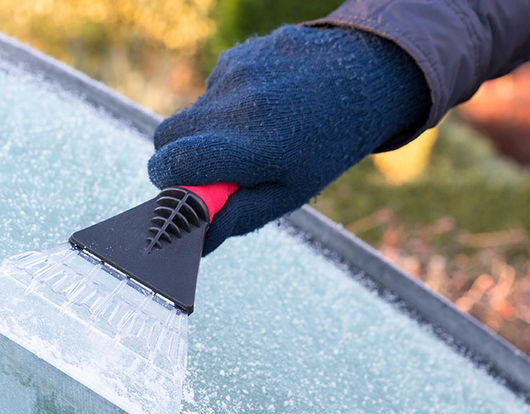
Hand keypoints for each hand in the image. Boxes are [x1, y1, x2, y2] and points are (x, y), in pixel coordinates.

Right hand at [148, 25, 429, 253]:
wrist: (363, 77)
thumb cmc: (325, 146)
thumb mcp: (289, 193)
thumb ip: (238, 216)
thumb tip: (196, 241)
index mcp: (251, 148)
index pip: (173, 163)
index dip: (166, 181)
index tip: (180, 189)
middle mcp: (236, 107)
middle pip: (166, 137)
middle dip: (177, 156)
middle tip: (211, 168)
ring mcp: (234, 75)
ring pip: (189, 114)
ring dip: (206, 130)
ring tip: (250, 133)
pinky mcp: (235, 56)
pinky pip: (209, 90)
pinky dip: (224, 104)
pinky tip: (260, 105)